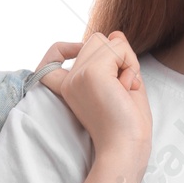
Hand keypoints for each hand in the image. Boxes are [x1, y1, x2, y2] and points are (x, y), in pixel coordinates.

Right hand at [36, 28, 152, 161]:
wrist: (127, 149)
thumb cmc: (128, 126)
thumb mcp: (121, 85)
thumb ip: (117, 60)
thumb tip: (115, 34)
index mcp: (70, 87)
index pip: (53, 56)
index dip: (63, 49)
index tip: (80, 54)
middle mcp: (70, 80)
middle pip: (96, 41)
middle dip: (118, 58)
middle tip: (123, 89)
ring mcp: (78, 76)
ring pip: (107, 40)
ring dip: (126, 61)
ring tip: (125, 89)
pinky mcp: (91, 74)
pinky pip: (119, 47)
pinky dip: (131, 63)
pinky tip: (127, 87)